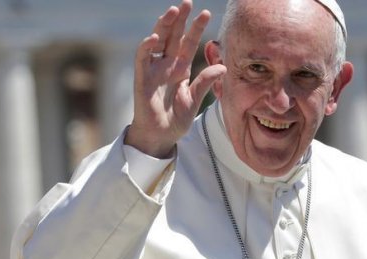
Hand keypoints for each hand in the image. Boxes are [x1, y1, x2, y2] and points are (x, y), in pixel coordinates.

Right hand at [125, 0, 226, 157]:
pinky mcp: (142, 79)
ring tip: (172, 11)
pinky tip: (154, 37)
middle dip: (179, 19)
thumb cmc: (176, 119)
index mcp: (180, 68)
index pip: (188, 43)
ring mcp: (153, 70)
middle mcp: (166, 65)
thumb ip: (206, 83)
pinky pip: (142, 59)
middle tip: (187, 2)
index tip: (206, 13)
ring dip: (163, 26)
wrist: (160, 136)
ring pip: (157, 41)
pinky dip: (146, 47)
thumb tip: (223, 67)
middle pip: (173, 36)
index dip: (196, 28)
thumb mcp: (195, 99)